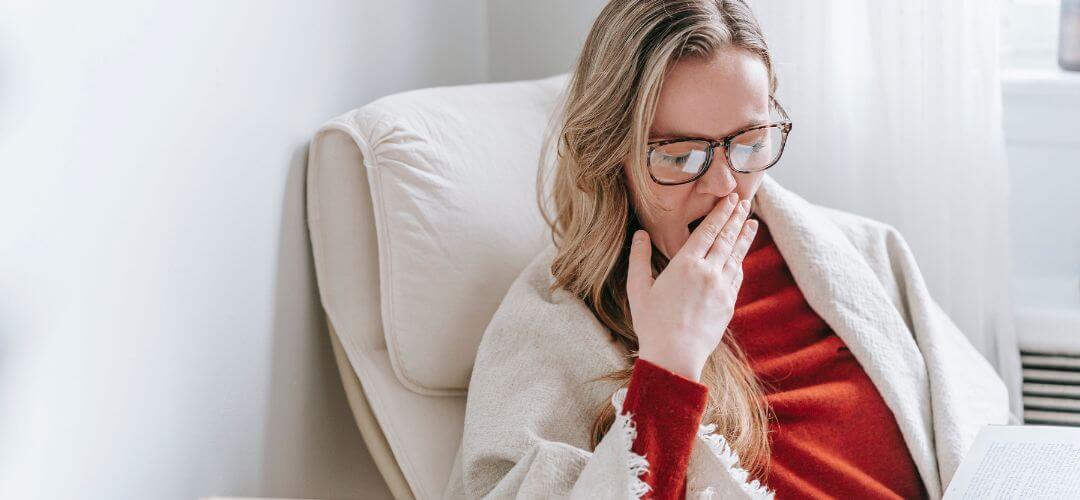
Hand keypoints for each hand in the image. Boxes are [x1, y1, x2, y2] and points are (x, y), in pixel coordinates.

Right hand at [626, 194, 757, 380]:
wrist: (675, 355)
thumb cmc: (651, 323)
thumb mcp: (638, 289)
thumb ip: (639, 258)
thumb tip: (639, 233)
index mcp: (684, 265)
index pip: (707, 231)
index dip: (721, 212)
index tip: (731, 198)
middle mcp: (707, 272)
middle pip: (725, 239)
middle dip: (736, 218)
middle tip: (745, 201)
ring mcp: (721, 288)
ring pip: (736, 256)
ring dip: (744, 237)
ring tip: (752, 222)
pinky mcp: (728, 304)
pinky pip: (737, 277)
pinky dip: (740, 262)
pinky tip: (741, 256)